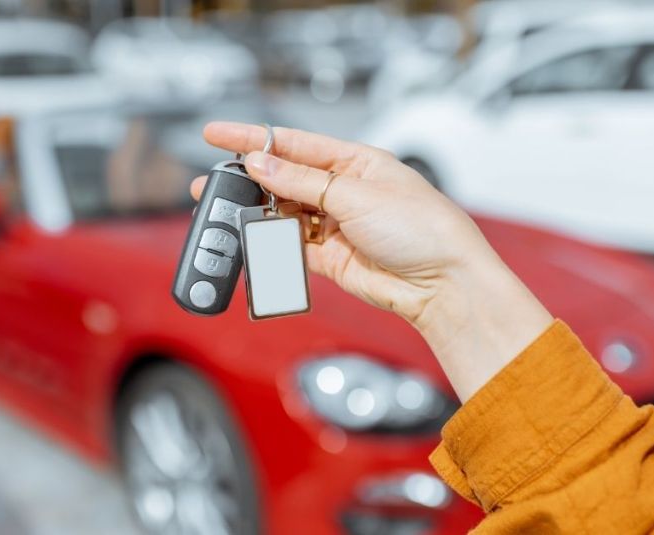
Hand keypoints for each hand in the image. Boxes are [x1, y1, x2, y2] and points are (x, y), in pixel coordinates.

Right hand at [194, 122, 552, 400]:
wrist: (443, 284)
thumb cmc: (421, 229)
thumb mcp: (357, 194)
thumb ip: (303, 181)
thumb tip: (260, 163)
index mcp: (355, 162)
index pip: (294, 144)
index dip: (253, 138)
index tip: (216, 134)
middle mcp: (343, 190)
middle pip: (283, 178)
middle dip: (247, 179)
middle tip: (210, 181)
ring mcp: (335, 224)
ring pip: (283, 213)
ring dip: (255, 213)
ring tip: (224, 212)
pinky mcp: (330, 258)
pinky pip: (290, 247)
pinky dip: (271, 244)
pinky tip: (253, 240)